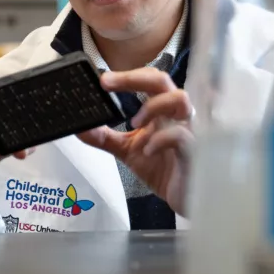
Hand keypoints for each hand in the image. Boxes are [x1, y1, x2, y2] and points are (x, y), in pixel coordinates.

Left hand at [77, 68, 193, 214]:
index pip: (149, 80)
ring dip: (153, 105)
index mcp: (161, 110)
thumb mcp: (126, 150)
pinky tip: (148, 150)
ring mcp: (188, 129)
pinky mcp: (195, 151)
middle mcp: (175, 114)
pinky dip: (161, 139)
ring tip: (134, 123)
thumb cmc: (162, 168)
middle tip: (106, 83)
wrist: (184, 198)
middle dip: (134, 78)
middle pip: (163, 81)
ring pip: (180, 99)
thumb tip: (78, 128)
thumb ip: (104, 137)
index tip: (102, 81)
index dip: (128, 76)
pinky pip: (182, 135)